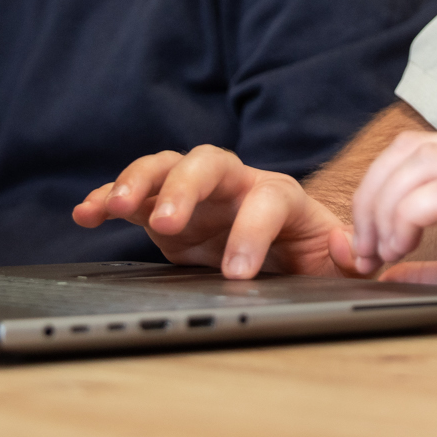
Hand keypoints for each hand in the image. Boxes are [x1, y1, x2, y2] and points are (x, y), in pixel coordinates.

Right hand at [73, 144, 355, 278]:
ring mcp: (197, 193)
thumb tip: (351, 251)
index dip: (252, 232)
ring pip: (166, 167)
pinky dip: (106, 198)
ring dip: (137, 181)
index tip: (237, 273)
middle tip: (165, 222)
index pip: (268, 200)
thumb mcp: (335, 263)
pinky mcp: (164, 209)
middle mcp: (235, 184)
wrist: (283, 253)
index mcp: (280, 196)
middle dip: (185, 188)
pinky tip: (85, 213)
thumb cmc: (309, 257)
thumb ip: (348, 258)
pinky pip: (133, 195)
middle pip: (209, 163)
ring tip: (111, 206)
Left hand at [349, 133, 436, 330]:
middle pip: (409, 149)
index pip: (420, 148)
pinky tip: (404, 250)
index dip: (380, 187)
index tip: (369, 239)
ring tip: (384, 252)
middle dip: (371, 196)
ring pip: (419, 163)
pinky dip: (407, 217)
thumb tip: (389, 275)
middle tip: (365, 248)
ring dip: (384, 208)